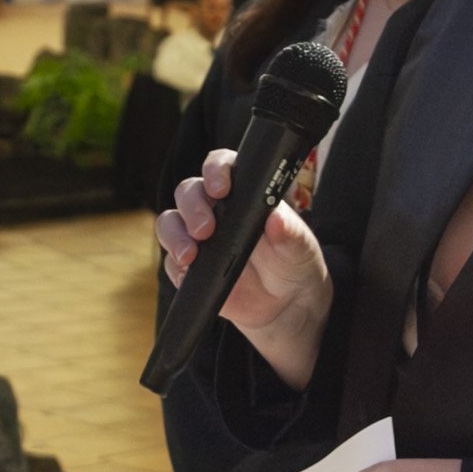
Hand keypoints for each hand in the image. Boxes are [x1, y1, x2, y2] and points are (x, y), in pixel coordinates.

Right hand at [157, 147, 334, 386]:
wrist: (287, 304)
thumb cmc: (294, 262)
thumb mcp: (301, 247)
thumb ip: (291, 232)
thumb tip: (276, 220)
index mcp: (242, 193)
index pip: (221, 166)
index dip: (215, 170)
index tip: (221, 188)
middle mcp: (215, 210)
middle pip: (188, 192)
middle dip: (192, 207)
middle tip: (206, 230)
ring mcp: (198, 238)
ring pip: (170, 223)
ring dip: (174, 235)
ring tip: (190, 255)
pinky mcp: (189, 268)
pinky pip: (170, 262)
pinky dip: (175, 267)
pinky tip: (189, 274)